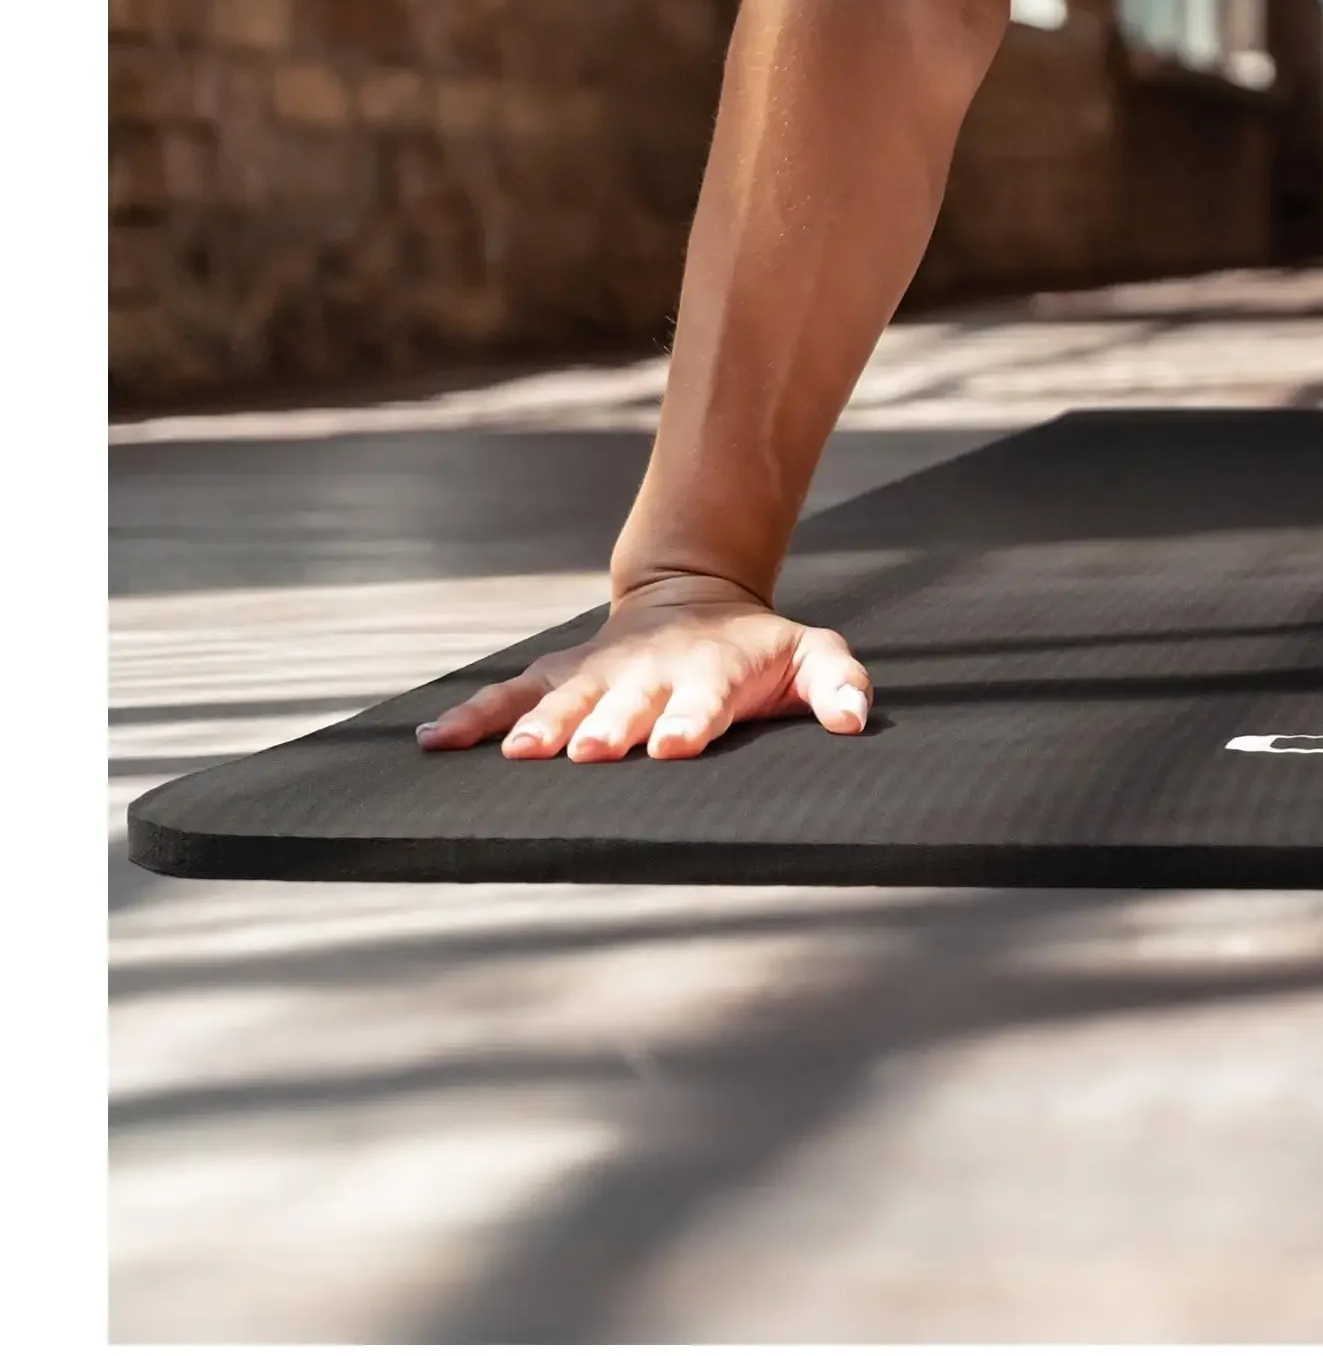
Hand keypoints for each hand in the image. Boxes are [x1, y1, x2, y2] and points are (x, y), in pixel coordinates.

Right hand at [412, 576, 872, 763]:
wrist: (696, 599)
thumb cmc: (759, 648)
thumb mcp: (811, 656)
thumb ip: (839, 684)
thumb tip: (856, 720)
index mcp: (709, 676)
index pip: (701, 702)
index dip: (689, 720)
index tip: (672, 743)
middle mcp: (648, 676)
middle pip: (624, 704)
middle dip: (607, 727)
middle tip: (588, 751)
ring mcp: (599, 676)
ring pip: (562, 702)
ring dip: (539, 728)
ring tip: (511, 756)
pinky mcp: (559, 677)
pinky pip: (509, 696)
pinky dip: (472, 717)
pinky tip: (433, 742)